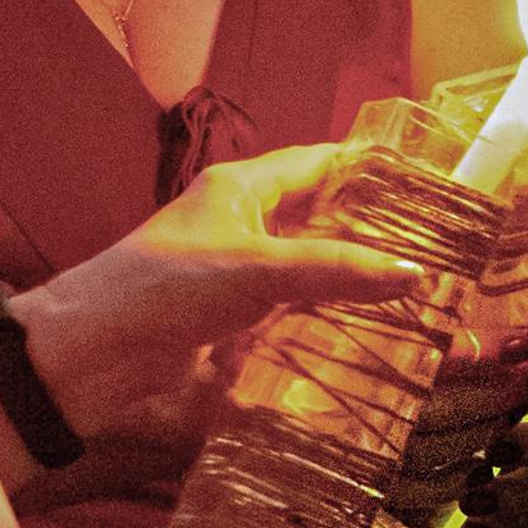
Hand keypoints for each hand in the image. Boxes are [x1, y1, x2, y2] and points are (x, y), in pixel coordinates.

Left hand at [15, 146, 424, 441]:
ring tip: (422, 304)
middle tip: (439, 252)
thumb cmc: (163, 289)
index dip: (372, 169)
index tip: (429, 181)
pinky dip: (328, 336)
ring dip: (354, 293)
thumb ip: (338, 270)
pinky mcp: (234, 336)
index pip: (321, 164)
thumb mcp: (260, 268)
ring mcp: (239, 286)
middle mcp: (243, 231)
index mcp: (242, 191)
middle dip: (373, 238)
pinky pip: (294, 329)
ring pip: (312, 280)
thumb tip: (413, 273)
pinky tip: (371, 350)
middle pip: (322, 225)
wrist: (88, 363)